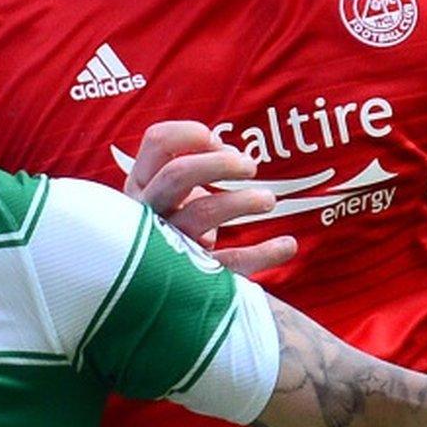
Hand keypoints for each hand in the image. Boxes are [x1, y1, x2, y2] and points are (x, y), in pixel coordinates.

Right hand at [122, 121, 292, 274]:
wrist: (153, 291)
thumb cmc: (170, 229)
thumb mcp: (170, 196)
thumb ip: (194, 171)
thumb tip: (232, 158)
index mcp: (139, 187)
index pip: (158, 141)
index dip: (192, 135)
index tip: (219, 142)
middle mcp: (146, 213)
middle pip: (178, 174)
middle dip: (220, 163)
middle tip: (251, 166)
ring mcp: (164, 247)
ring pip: (202, 213)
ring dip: (241, 201)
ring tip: (269, 200)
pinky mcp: (188, 281)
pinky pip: (228, 263)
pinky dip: (262, 252)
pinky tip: (287, 244)